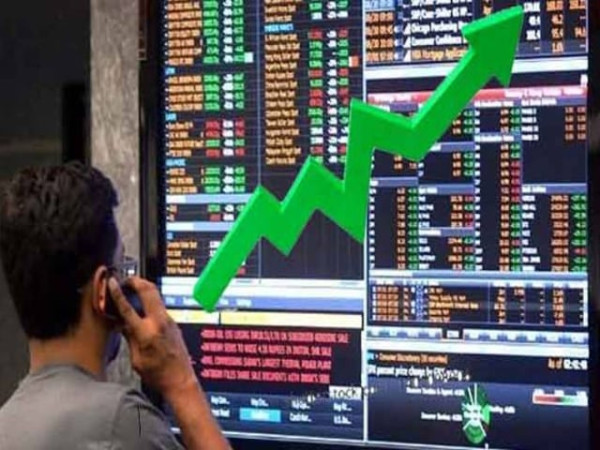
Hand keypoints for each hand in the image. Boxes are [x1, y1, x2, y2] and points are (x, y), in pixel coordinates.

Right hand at [108, 277, 196, 397]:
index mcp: (146, 333)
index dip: (117, 292)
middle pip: (148, 289)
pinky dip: (149, 300)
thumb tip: (122, 323)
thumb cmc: (158, 374)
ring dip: (143, 288)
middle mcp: (159, 322)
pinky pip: (159, 305)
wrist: (181, 379)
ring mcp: (169, 321)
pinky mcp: (173, 323)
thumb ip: (129, 338)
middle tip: (125, 279)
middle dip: (136, 280)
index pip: (127, 307)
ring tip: (132, 289)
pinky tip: (141, 306)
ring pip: (156, 295)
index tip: (111, 282)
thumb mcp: (136, 359)